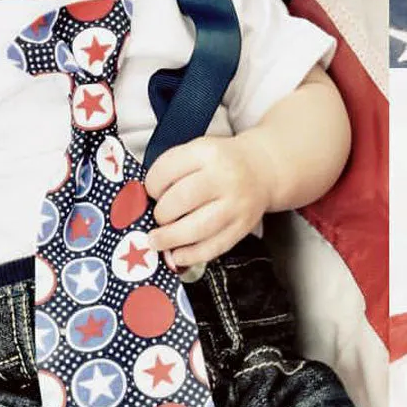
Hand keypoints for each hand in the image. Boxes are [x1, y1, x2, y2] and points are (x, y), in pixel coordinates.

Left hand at [145, 133, 273, 268]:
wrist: (263, 169)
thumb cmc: (221, 163)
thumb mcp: (198, 151)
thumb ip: (173, 171)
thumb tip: (143, 204)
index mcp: (206, 153)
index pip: (167, 171)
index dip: (151, 186)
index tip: (150, 193)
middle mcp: (223, 177)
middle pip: (180, 200)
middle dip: (160, 214)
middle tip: (157, 218)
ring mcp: (235, 204)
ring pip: (196, 228)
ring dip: (170, 239)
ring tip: (157, 241)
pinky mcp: (242, 226)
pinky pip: (213, 247)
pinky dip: (191, 255)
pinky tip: (177, 255)